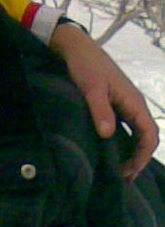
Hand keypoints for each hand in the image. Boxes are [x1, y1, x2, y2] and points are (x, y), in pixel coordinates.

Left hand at [49, 23, 159, 179]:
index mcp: (134, 102)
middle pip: (145, 137)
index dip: (143, 155)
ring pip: (136, 134)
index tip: (129, 171)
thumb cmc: (85, 66)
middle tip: (123, 179)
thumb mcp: (91, 88)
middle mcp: (133, 105)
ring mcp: (124, 105)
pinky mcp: (113, 104)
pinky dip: (122, 143)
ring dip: (131, 153)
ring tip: (119, 172)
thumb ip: (100, 110)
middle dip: (138, 159)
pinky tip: (111, 152)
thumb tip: (108, 135)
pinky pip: (125, 128)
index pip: (149, 134)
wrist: (75, 47)